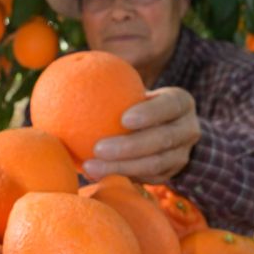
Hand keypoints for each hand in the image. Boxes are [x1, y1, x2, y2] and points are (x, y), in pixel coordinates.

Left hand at [82, 87, 200, 183]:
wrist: (167, 128)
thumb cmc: (139, 102)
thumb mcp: (134, 89)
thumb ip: (112, 85)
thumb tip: (65, 74)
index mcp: (181, 103)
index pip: (170, 105)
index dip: (150, 113)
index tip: (123, 118)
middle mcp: (188, 129)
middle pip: (163, 139)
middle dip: (130, 147)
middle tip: (97, 148)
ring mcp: (182, 154)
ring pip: (155, 164)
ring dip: (121, 167)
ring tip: (90, 167)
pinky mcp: (170, 174)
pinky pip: (147, 178)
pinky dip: (122, 176)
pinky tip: (95, 175)